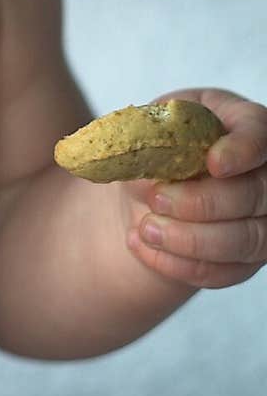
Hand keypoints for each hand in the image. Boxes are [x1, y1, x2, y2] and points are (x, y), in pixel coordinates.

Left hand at [124, 88, 266, 288]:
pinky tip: (145, 247)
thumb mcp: (149, 126)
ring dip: (191, 239)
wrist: (147, 188)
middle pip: (254, 194)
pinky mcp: (245, 259)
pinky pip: (223, 271)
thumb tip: (141, 153)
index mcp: (239, 124)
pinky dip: (181, 264)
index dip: (241, 150)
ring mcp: (260, 220)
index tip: (213, 163)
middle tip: (156, 198)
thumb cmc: (157, 145)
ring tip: (147, 228)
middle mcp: (262, 173)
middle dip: (202, 202)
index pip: (257, 133)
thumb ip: (150, 136)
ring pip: (245, 240)